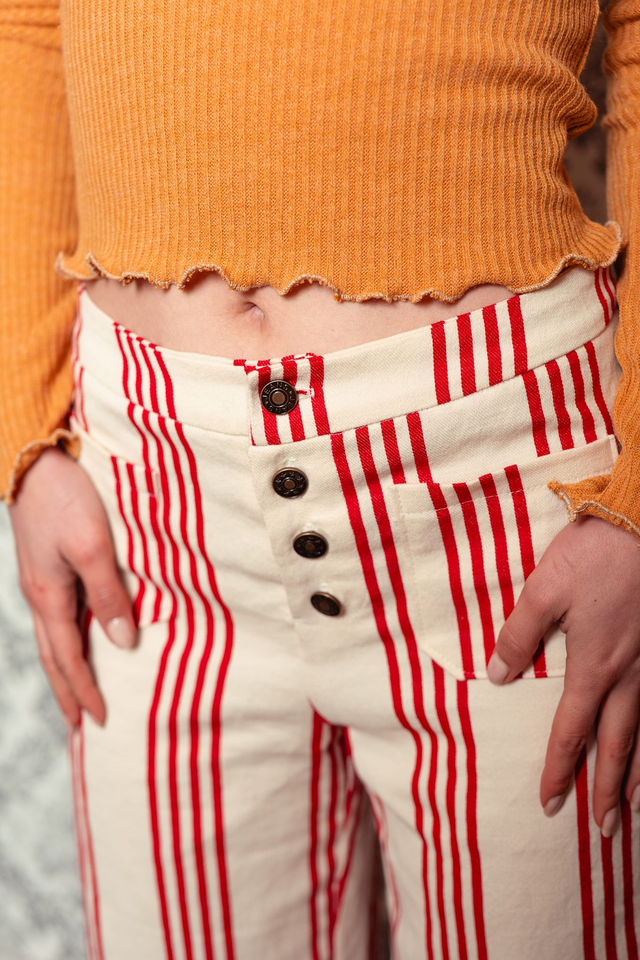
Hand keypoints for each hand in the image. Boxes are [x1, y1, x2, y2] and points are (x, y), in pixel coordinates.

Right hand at [8, 446, 135, 728]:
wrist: (33, 461)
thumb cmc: (64, 500)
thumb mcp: (92, 547)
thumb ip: (108, 594)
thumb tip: (122, 641)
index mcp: (49, 597)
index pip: (68, 658)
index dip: (85, 690)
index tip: (101, 720)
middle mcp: (40, 595)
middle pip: (53, 657)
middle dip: (67, 692)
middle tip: (81, 725)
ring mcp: (41, 580)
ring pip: (51, 638)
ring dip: (65, 669)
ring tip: (78, 691)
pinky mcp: (47, 564)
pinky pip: (57, 615)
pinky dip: (67, 639)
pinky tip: (81, 637)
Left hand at [487, 513, 639, 836]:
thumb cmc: (595, 554)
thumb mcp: (543, 589)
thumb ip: (519, 635)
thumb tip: (498, 675)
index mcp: (594, 664)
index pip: (572, 731)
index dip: (561, 769)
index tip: (550, 801)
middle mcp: (630, 675)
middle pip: (619, 744)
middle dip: (609, 789)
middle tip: (606, 828)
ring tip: (635, 803)